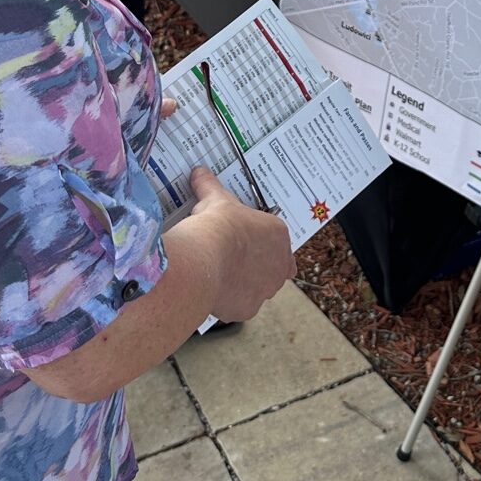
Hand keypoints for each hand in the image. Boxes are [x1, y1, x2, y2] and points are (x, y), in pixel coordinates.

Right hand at [188, 167, 295, 324]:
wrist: (204, 257)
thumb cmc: (217, 224)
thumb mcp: (214, 199)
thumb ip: (210, 186)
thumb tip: (200, 171)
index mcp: (278, 235)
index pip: (278, 241)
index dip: (261, 243)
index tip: (244, 243)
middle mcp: (280, 265)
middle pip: (273, 269)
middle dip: (256, 267)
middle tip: (231, 260)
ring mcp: (266, 289)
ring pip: (258, 290)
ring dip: (244, 286)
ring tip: (219, 275)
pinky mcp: (249, 309)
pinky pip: (240, 306)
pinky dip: (228, 302)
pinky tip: (212, 290)